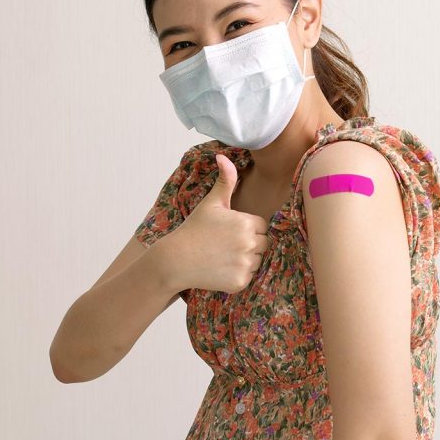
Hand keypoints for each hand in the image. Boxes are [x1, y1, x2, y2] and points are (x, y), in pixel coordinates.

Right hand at [163, 154, 269, 293]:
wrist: (176, 260)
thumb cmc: (194, 229)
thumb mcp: (210, 203)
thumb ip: (224, 180)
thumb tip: (223, 156)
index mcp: (247, 223)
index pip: (262, 226)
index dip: (247, 227)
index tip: (228, 231)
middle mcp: (250, 244)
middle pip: (263, 244)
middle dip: (249, 244)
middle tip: (225, 244)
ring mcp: (245, 265)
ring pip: (257, 261)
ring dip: (245, 259)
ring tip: (222, 256)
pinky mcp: (240, 282)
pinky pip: (248, 277)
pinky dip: (237, 275)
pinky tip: (220, 268)